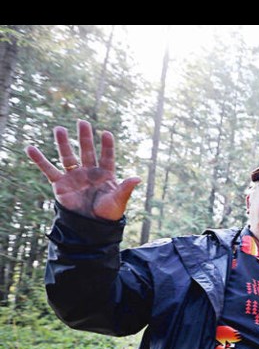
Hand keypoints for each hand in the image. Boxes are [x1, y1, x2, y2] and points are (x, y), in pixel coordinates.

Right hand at [25, 119, 139, 220]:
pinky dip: (39, 160)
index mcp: (105, 175)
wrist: (90, 227)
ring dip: (63, 143)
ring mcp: (74, 177)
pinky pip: (48, 170)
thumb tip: (138, 178)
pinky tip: (30, 148)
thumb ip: (125, 189)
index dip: (107, 146)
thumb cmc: (108, 214)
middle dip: (84, 137)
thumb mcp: (118, 202)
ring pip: (68, 157)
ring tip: (59, 129)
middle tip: (82, 122)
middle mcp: (89, 172)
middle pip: (86, 151)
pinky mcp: (60, 184)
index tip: (106, 133)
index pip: (107, 156)